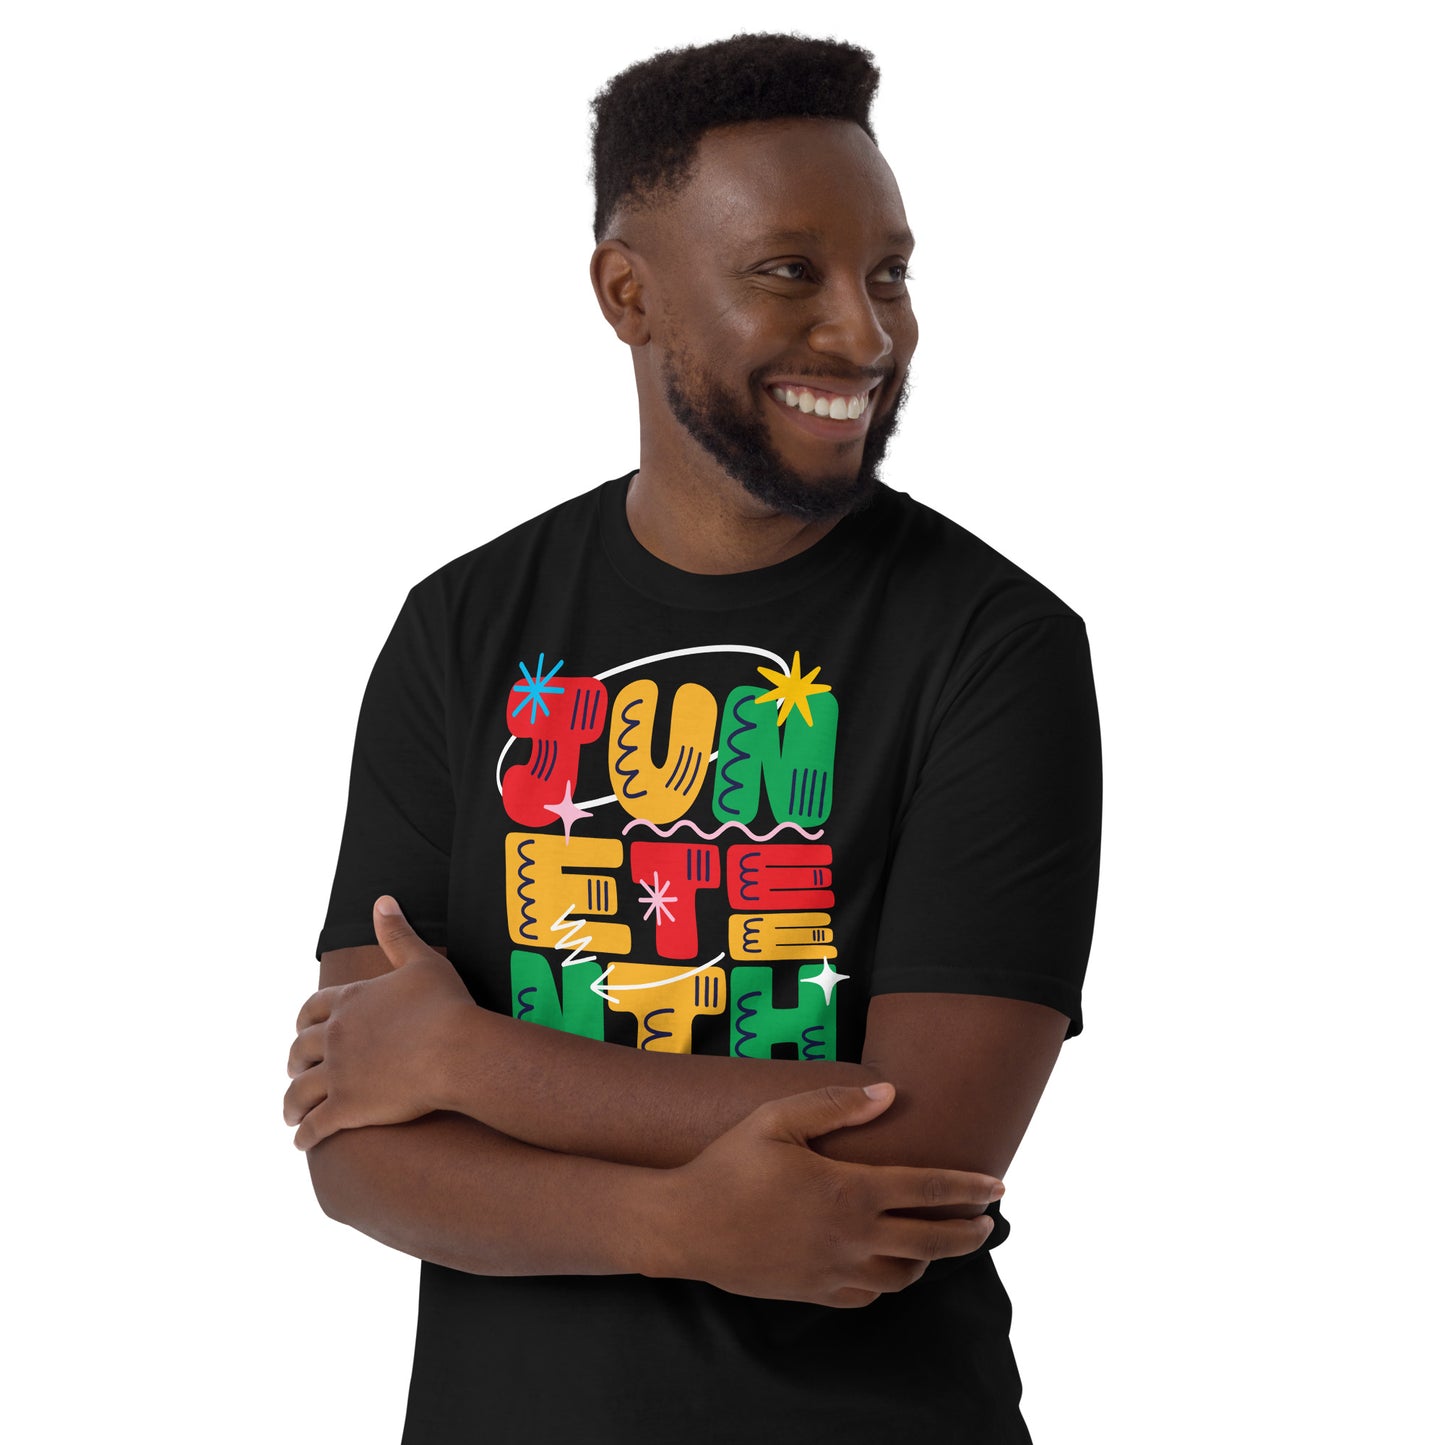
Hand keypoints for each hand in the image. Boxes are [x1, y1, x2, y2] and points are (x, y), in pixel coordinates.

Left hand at [284, 896, 476, 1149]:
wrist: (457, 1050)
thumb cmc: (446, 1005)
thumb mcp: (421, 961)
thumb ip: (397, 933)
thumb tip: (382, 900)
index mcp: (350, 1001)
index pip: (311, 1010)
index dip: (304, 1021)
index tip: (302, 1030)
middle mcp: (336, 1036)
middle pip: (301, 1049)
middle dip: (296, 1060)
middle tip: (296, 1069)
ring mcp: (338, 1074)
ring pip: (300, 1091)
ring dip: (292, 1103)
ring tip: (292, 1113)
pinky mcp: (346, 1107)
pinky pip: (315, 1125)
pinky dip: (305, 1135)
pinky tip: (303, 1141)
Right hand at [649, 1082, 1001, 1307]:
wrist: (685, 1227)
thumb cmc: (728, 1166)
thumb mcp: (776, 1118)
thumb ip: (834, 1104)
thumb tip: (888, 1093)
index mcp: (849, 1190)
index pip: (929, 1189)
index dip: (969, 1188)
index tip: (998, 1186)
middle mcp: (852, 1237)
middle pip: (932, 1241)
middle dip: (969, 1232)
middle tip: (988, 1221)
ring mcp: (835, 1271)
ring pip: (905, 1275)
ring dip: (930, 1258)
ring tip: (937, 1239)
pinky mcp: (815, 1292)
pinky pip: (869, 1295)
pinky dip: (890, 1281)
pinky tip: (888, 1266)